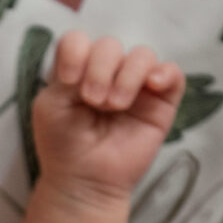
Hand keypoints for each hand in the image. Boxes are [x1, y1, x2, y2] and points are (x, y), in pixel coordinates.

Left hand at [32, 32, 185, 205]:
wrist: (84, 181)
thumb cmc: (63, 145)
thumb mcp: (51, 105)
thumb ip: (66, 72)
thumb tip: (95, 59)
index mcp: (78, 71)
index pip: (79, 40)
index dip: (75, 51)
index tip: (68, 80)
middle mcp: (107, 74)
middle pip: (109, 45)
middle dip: (100, 69)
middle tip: (92, 101)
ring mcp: (135, 86)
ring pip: (141, 55)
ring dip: (126, 76)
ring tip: (115, 106)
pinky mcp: (160, 102)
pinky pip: (172, 74)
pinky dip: (163, 73)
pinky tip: (151, 85)